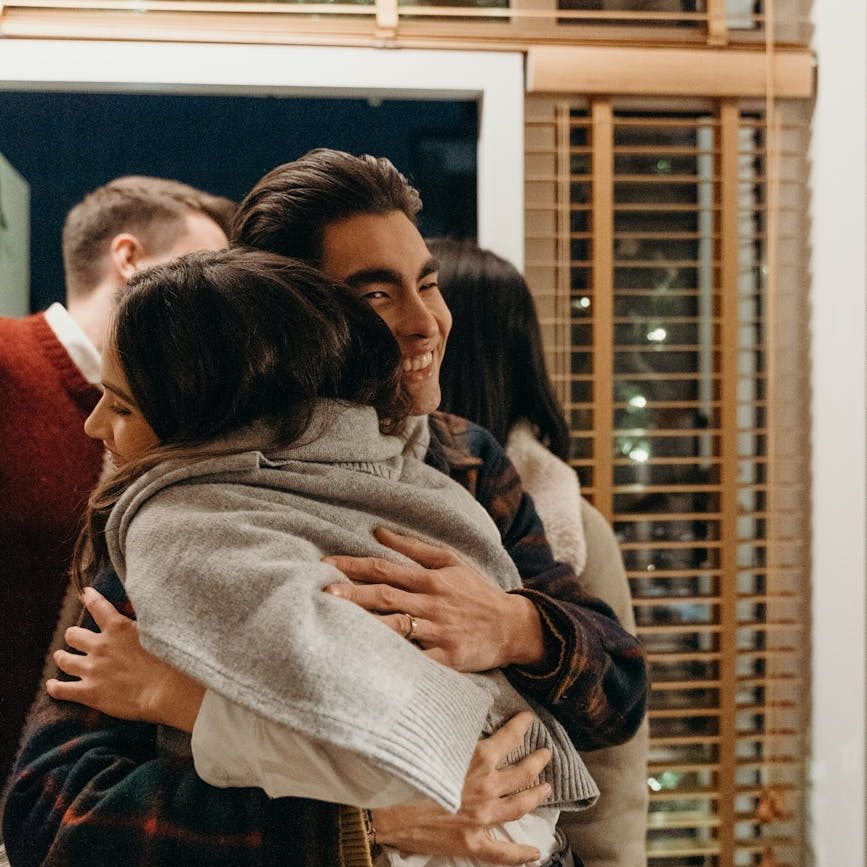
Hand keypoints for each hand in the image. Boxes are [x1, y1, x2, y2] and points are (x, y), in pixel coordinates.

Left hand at [47, 586, 204, 732]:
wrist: (167, 690)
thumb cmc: (169, 660)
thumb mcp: (156, 630)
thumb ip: (142, 621)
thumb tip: (139, 613)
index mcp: (118, 628)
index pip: (97, 606)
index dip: (90, 597)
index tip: (86, 593)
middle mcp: (100, 646)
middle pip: (73, 634)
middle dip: (74, 636)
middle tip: (76, 639)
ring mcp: (92, 669)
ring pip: (64, 659)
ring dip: (62, 657)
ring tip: (62, 657)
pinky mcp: (89, 692)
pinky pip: (61, 690)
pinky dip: (54, 687)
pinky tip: (53, 685)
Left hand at [323, 528, 543, 671]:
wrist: (513, 626)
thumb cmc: (478, 592)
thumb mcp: (451, 561)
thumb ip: (413, 548)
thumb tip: (378, 531)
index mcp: (431, 579)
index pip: (384, 568)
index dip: (353, 565)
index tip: (325, 563)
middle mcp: (432, 603)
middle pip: (384, 596)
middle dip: (351, 594)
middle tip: (323, 592)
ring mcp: (439, 631)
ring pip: (396, 626)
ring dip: (365, 624)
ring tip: (336, 623)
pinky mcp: (447, 658)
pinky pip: (416, 660)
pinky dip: (394, 660)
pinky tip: (370, 661)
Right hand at [372, 711, 550, 864]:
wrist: (382, 808)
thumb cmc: (405, 768)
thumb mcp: (433, 738)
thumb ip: (455, 725)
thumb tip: (468, 707)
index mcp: (478, 758)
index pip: (509, 737)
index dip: (522, 726)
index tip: (529, 719)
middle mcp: (486, 787)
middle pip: (522, 773)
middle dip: (537, 762)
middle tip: (546, 755)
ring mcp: (481, 818)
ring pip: (519, 806)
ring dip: (536, 797)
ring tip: (546, 790)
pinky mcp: (471, 843)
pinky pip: (502, 853)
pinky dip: (520, 854)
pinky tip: (534, 852)